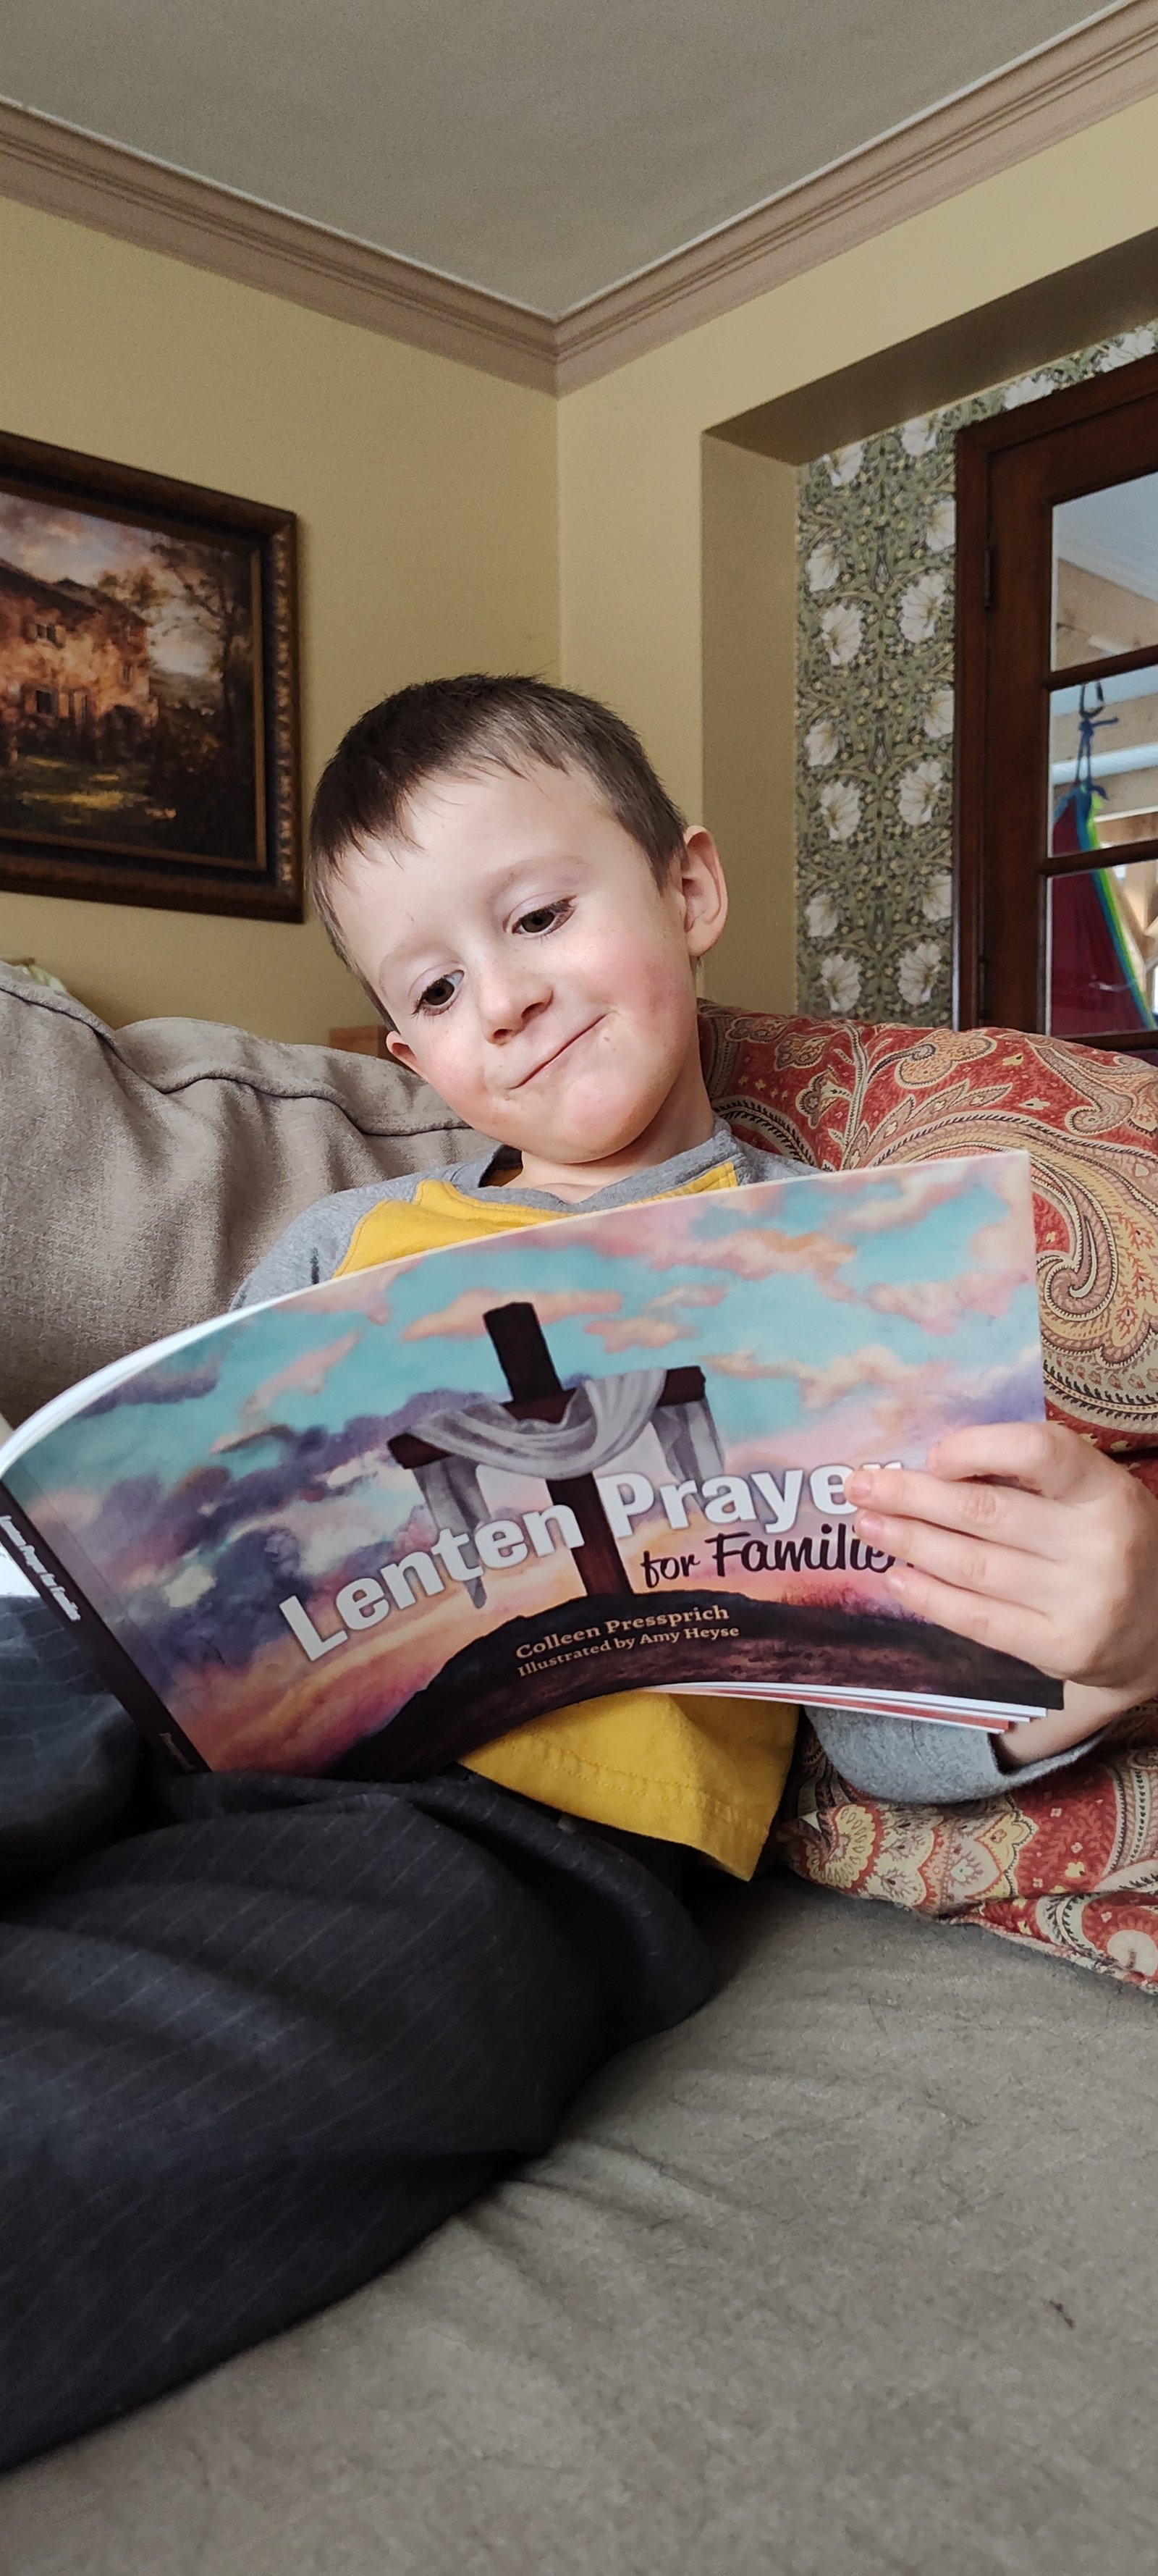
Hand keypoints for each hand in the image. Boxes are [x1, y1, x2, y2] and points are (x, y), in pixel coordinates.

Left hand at [846, 1423, 1157, 1765]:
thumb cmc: (1111, 1543)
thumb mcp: (1093, 1495)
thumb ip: (1032, 1479)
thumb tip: (931, 1467)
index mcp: (1107, 1490)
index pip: (1038, 1451)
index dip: (976, 1448)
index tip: (931, 1455)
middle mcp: (1099, 1543)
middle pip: (986, 1511)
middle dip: (911, 1496)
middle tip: (860, 1485)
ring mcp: (1081, 1600)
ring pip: (973, 1565)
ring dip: (909, 1542)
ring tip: (868, 1526)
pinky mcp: (1060, 1647)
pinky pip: (979, 1619)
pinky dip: (930, 1597)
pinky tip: (897, 1578)